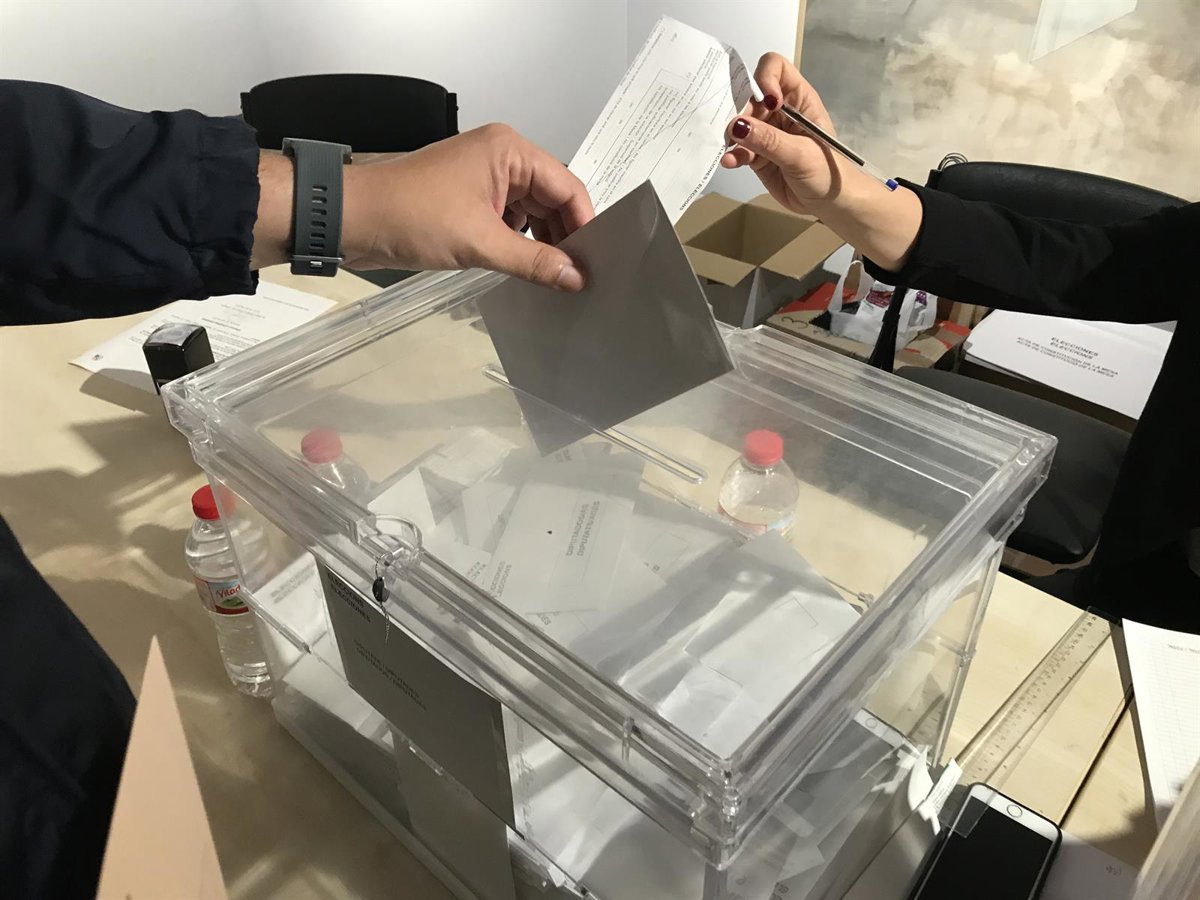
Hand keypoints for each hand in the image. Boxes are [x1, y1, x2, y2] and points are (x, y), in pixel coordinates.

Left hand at [255, 125, 593, 290]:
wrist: (351, 220)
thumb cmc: (405, 213)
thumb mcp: (479, 242)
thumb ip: (534, 261)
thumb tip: (574, 277)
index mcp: (509, 150)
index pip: (568, 185)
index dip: (584, 225)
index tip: (595, 261)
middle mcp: (502, 158)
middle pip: (554, 199)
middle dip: (565, 237)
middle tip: (579, 277)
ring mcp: (487, 179)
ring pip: (534, 213)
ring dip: (543, 244)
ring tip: (557, 280)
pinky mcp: (472, 200)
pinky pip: (512, 222)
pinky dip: (522, 245)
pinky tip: (530, 271)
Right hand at [720, 52, 922, 270]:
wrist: (831, 204)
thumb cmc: (827, 171)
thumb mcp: (800, 153)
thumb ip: (768, 140)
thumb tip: (736, 125)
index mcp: (799, 99)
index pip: (776, 68)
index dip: (765, 78)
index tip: (765, 102)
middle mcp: (780, 111)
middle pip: (750, 95)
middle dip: (741, 110)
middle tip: (738, 131)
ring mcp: (767, 133)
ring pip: (740, 123)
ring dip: (732, 135)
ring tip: (731, 150)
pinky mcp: (757, 155)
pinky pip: (739, 148)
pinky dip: (732, 154)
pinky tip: (730, 162)